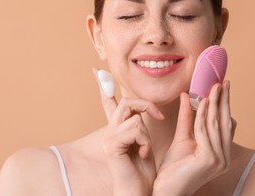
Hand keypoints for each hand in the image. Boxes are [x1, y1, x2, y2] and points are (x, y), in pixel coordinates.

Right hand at [93, 68, 163, 195]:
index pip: (108, 102)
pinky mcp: (112, 145)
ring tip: (145, 148)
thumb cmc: (142, 171)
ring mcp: (109, 137)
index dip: (103, 85)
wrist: (139, 192)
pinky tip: (142, 154)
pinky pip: (135, 129)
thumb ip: (141, 125)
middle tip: (159, 116)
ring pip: (132, 114)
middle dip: (146, 105)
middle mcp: (110, 130)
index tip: (95, 70)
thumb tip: (147, 111)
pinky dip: (145, 141)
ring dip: (147, 131)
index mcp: (117, 129)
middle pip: (126, 101)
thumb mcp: (145, 141)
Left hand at [153, 81, 234, 195]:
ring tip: (213, 86)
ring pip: (216, 124)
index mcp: (221, 152)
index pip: (226, 124)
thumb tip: (187, 95)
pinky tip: (202, 101)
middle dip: (224, 100)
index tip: (222, 87)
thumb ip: (187, 117)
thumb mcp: (182, 137)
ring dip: (215, 103)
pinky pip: (205, 131)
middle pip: (225, 122)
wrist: (165, 189)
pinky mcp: (209, 159)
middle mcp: (224, 157)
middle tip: (222, 82)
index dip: (224, 105)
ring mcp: (219, 159)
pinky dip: (203, 115)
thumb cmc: (173, 167)